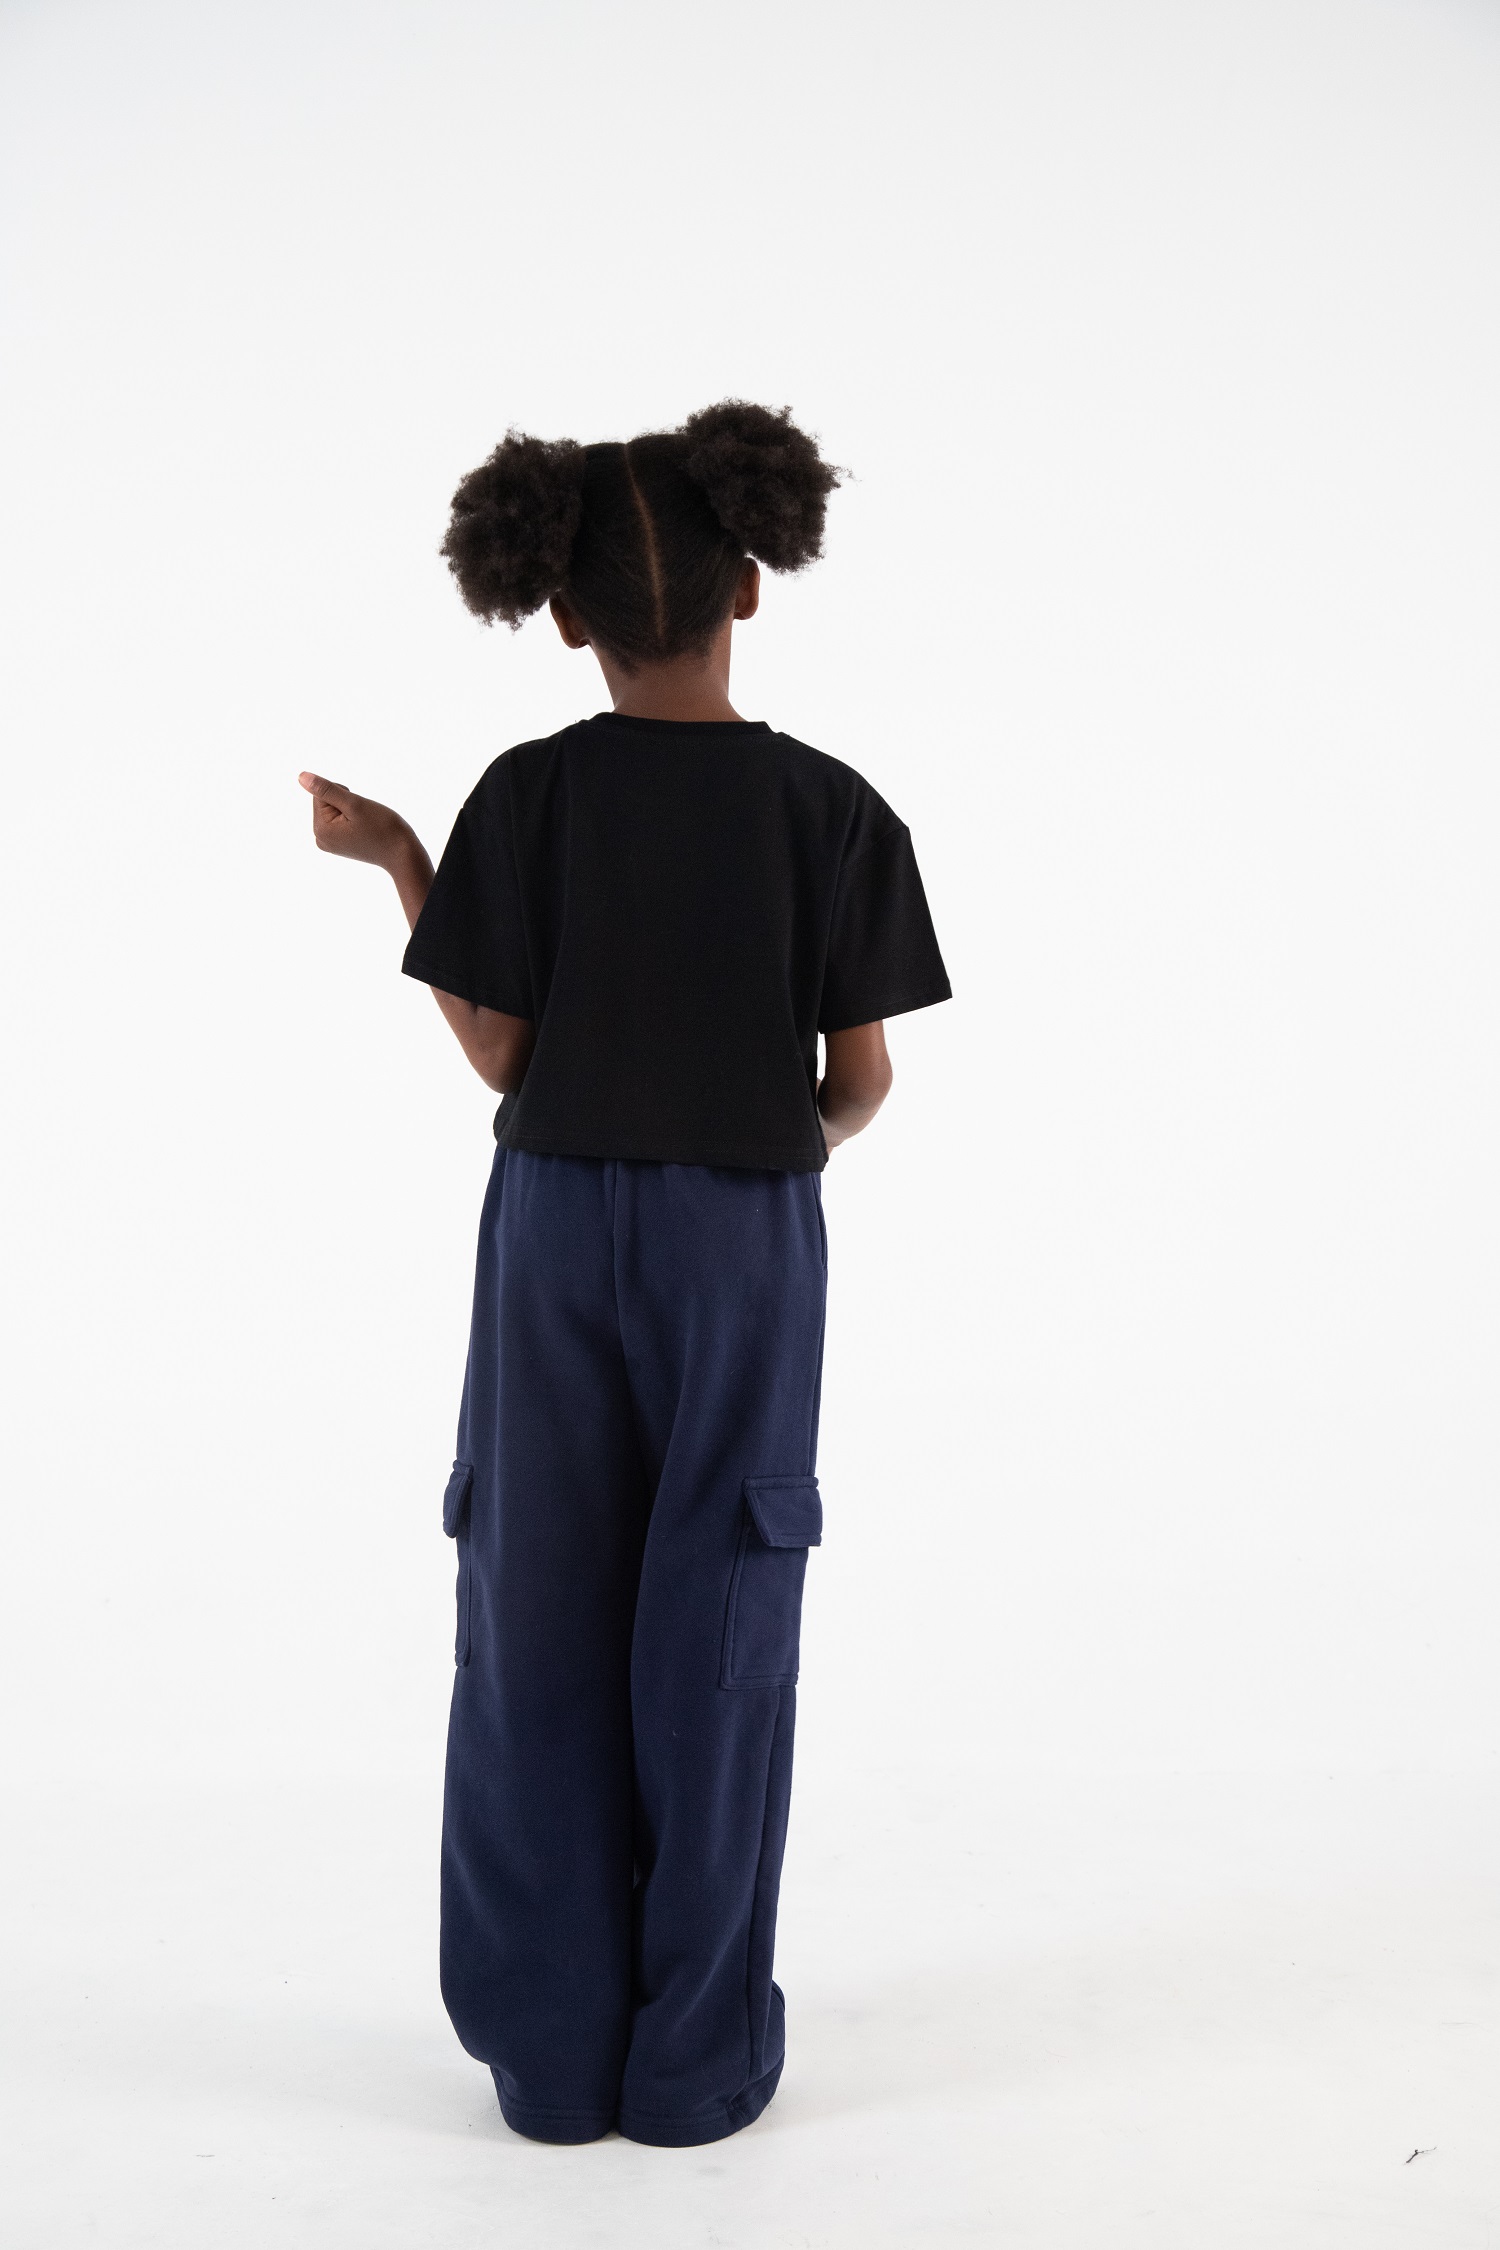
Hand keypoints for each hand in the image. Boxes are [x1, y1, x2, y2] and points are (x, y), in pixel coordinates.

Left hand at [299, 772, 414, 871]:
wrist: (404, 855)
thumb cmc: (383, 828)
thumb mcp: (354, 804)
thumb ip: (327, 789)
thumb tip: (301, 777)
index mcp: (320, 829)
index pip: (322, 793)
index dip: (344, 794)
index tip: (359, 809)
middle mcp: (320, 839)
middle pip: (326, 802)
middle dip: (347, 803)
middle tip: (365, 818)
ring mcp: (330, 844)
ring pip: (336, 810)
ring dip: (352, 810)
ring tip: (367, 824)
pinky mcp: (340, 844)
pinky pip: (342, 820)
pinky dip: (354, 819)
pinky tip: (365, 830)